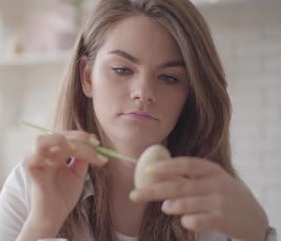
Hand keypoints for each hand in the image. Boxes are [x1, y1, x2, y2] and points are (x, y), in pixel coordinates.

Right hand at [23, 131, 108, 232]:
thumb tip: (94, 145)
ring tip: (76, 150)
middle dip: (76, 137)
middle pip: (57, 135)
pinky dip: (44, 158)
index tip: (97, 142)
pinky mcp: (32, 175)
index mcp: (54, 153)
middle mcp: (43, 155)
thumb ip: (82, 159)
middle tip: (94, 145)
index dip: (81, 136)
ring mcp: (36, 164)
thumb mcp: (77, 174)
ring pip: (41, 141)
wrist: (54, 217)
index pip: (66, 136)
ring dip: (60, 142)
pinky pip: (32, 160)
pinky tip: (58, 163)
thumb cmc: (63, 196)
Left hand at [129, 157, 268, 240]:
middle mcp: (216, 183)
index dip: (166, 167)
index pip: (186, 164)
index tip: (147, 170)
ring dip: (170, 206)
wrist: (252, 216)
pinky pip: (194, 221)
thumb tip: (151, 173)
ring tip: (167, 207)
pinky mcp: (222, 219)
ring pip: (184, 205)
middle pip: (178, 186)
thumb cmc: (220, 194)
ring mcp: (220, 201)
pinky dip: (185, 221)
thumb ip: (185, 177)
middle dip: (153, 191)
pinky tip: (187, 219)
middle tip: (134, 196)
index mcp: (210, 169)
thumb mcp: (208, 180)